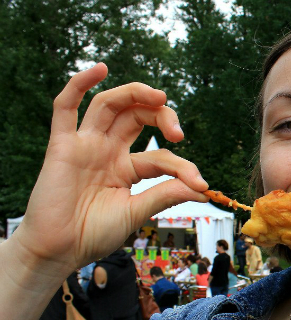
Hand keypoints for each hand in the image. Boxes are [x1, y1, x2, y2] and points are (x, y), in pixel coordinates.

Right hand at [12, 63, 208, 272]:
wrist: (58, 251)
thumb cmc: (93, 234)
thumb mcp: (136, 212)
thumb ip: (165, 194)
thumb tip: (202, 188)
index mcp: (126, 168)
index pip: (160, 155)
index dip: (183, 167)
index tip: (201, 184)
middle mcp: (107, 151)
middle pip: (136, 116)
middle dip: (161, 115)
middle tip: (178, 132)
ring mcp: (85, 145)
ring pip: (109, 105)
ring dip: (134, 93)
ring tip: (159, 95)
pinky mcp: (62, 145)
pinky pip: (65, 108)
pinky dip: (79, 84)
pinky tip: (100, 69)